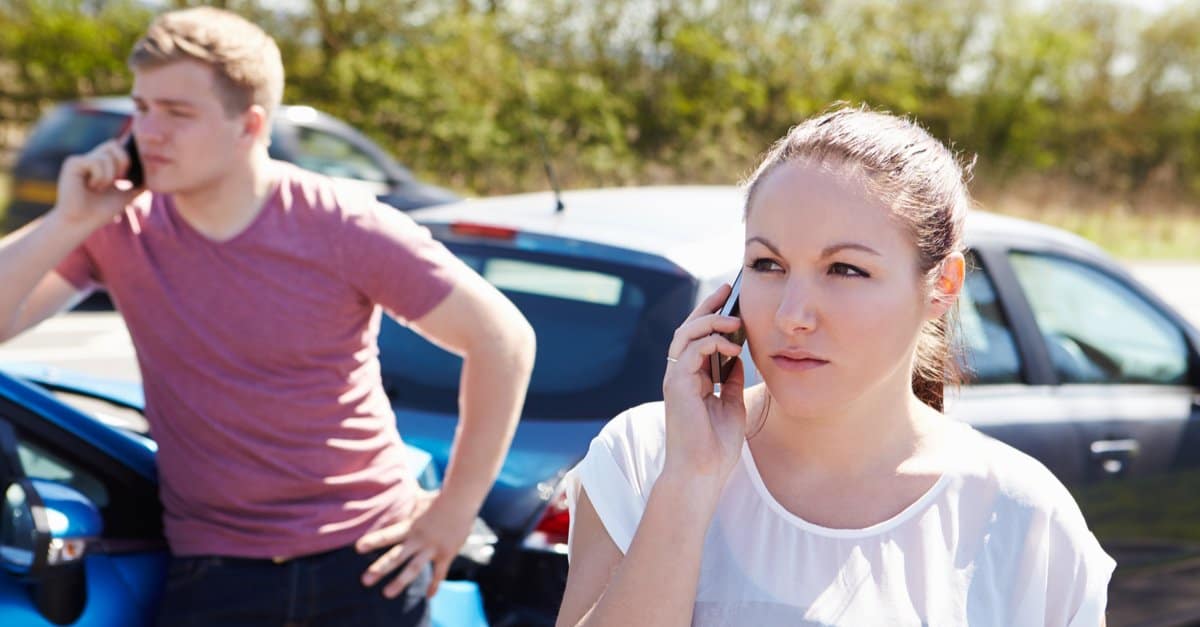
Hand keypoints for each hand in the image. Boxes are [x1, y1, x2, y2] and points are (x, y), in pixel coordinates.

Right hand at [53, 139, 140, 227]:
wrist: (82, 223)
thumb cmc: (101, 211)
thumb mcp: (126, 195)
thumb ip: (138, 184)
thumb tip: (153, 177)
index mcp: (101, 164)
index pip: (118, 148)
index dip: (127, 157)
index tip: (126, 177)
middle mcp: (90, 159)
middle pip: (113, 144)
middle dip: (123, 162)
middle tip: (119, 180)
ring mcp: (80, 160)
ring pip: (107, 156)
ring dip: (110, 176)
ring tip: (99, 188)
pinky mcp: (73, 164)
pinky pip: (95, 162)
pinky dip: (100, 177)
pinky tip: (92, 187)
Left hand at [356, 489, 474, 597]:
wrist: (462, 500)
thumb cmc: (440, 498)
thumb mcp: (420, 499)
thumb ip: (408, 499)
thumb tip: (399, 484)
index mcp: (410, 526)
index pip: (388, 535)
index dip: (373, 541)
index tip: (358, 548)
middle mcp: (418, 539)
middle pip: (396, 556)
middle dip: (380, 568)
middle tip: (365, 581)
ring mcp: (432, 548)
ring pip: (414, 568)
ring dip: (400, 582)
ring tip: (387, 594)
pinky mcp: (446, 553)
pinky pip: (440, 573)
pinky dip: (434, 585)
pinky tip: (429, 596)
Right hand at [661, 283, 748, 491]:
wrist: (702, 473)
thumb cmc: (716, 447)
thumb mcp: (730, 405)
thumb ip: (730, 380)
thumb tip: (737, 356)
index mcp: (691, 379)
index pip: (698, 338)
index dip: (712, 316)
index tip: (732, 299)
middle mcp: (679, 375)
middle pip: (688, 328)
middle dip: (708, 306)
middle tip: (729, 290)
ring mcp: (675, 378)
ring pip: (686, 334)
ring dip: (711, 321)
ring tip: (735, 320)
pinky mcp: (676, 385)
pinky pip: (691, 351)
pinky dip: (712, 343)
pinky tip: (733, 347)